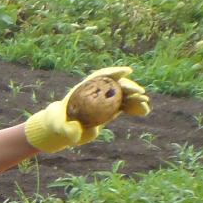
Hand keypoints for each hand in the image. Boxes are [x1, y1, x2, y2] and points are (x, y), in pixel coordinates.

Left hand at [24, 66, 150, 152]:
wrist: (60, 130)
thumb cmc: (58, 126)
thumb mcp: (59, 128)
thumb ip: (66, 129)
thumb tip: (74, 130)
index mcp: (83, 91)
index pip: (99, 77)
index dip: (113, 73)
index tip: (126, 71)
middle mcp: (96, 93)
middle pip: (115, 85)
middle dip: (128, 87)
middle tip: (140, 93)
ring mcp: (104, 100)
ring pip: (123, 95)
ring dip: (135, 98)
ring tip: (145, 106)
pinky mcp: (110, 109)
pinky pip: (125, 105)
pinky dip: (134, 107)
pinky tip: (144, 112)